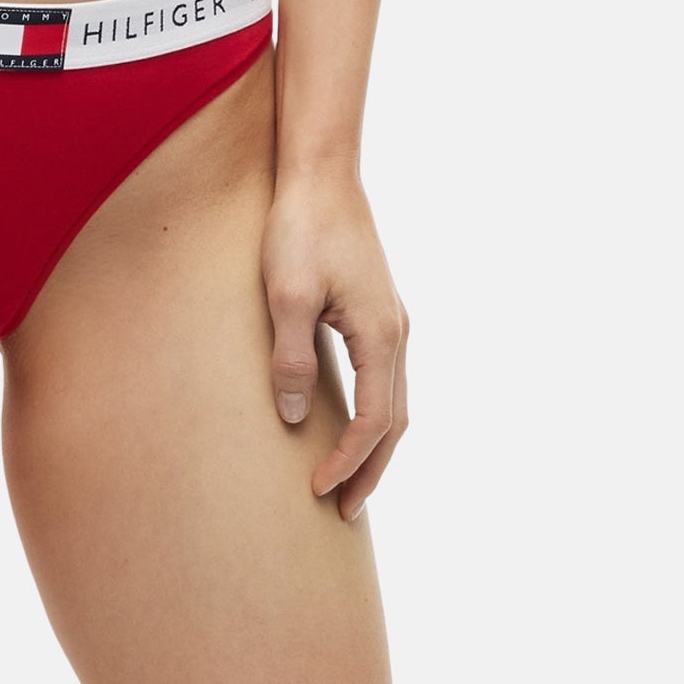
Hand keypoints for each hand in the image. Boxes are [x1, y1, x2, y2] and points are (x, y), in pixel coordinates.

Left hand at [260, 164, 408, 520]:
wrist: (321, 171)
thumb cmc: (300, 228)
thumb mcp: (285, 295)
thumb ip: (291, 359)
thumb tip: (297, 419)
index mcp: (381, 335)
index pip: (373, 423)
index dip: (347, 463)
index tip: (316, 491)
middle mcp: (397, 332)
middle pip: (395, 422)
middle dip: (371, 470)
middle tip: (343, 512)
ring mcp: (391, 319)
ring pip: (396, 400)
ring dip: (375, 445)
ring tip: (347, 479)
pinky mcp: (377, 307)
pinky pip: (385, 377)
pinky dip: (374, 412)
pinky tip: (347, 419)